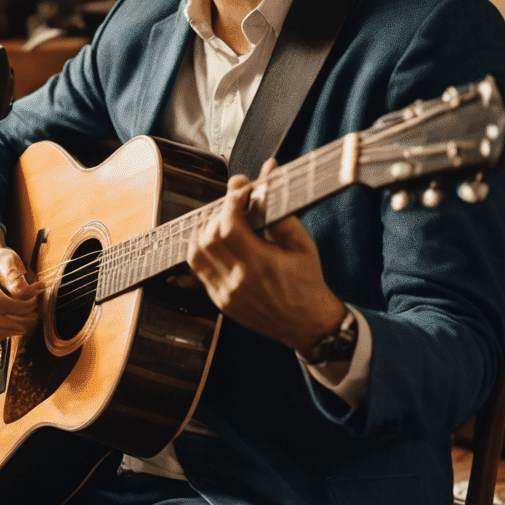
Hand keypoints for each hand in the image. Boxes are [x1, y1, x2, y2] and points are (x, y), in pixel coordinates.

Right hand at [0, 233, 40, 344]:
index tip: (34, 302)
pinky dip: (4, 335)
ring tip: (27, 321)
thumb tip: (24, 295)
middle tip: (34, 316)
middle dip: (17, 321)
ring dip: (12, 330)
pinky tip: (14, 326)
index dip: (20, 306)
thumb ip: (14, 276)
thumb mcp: (6, 258)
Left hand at [186, 160, 344, 350]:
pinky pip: (197, 272)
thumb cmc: (308, 283)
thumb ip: (281, 215)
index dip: (231, 202)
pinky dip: (201, 252)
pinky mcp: (219, 302)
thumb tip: (267, 180)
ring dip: (203, 232)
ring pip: (195, 254)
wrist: (308, 325)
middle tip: (232, 206)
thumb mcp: (304, 246)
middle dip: (217, 214)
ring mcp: (225, 293)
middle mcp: (239, 281)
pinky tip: (215, 243)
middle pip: (209, 237)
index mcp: (262, 265)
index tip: (239, 189)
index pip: (231, 225)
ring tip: (221, 222)